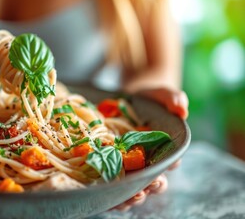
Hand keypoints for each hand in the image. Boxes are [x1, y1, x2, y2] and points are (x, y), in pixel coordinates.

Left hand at [112, 88, 186, 210]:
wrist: (123, 99)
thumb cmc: (146, 99)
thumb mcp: (159, 94)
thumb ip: (172, 99)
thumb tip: (181, 109)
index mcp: (163, 149)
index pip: (171, 162)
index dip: (171, 165)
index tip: (170, 165)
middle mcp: (148, 162)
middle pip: (155, 180)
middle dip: (154, 185)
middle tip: (150, 183)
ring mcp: (129, 168)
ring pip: (135, 189)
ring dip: (135, 195)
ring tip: (133, 195)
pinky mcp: (111, 169)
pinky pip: (113, 187)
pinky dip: (113, 195)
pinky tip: (109, 196)